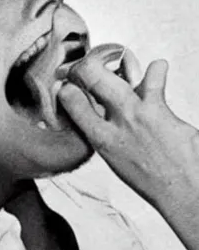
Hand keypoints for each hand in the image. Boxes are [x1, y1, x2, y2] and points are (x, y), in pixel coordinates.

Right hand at [58, 49, 198, 211]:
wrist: (181, 188)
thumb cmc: (151, 179)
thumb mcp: (116, 158)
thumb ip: (107, 133)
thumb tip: (103, 115)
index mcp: (101, 139)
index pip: (72, 103)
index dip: (68, 88)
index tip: (69, 83)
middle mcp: (117, 124)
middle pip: (92, 79)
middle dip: (87, 66)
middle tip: (90, 65)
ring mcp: (139, 114)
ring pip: (119, 77)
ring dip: (119, 64)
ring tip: (122, 60)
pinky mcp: (161, 110)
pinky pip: (155, 80)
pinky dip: (158, 70)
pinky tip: (158, 67)